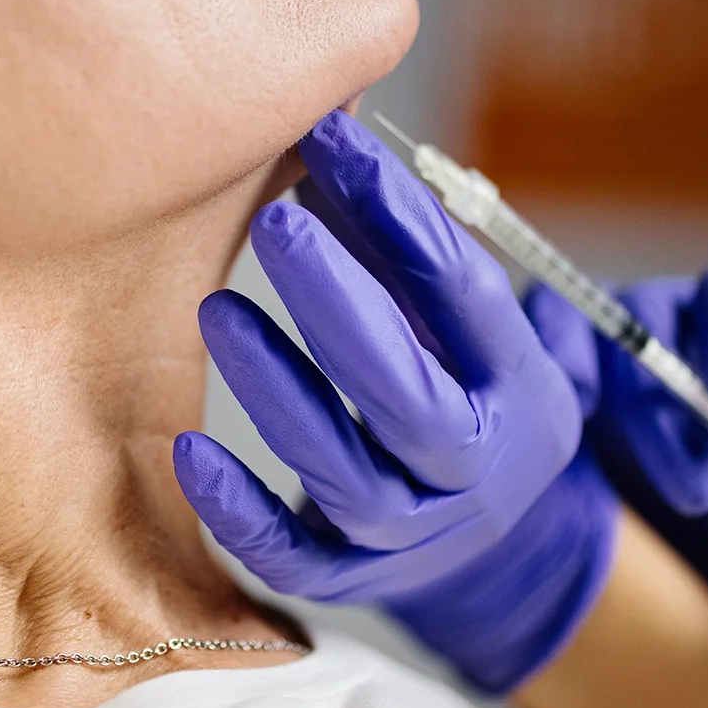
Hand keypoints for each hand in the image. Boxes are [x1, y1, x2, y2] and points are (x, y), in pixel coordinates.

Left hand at [174, 110, 617, 692]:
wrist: (490, 545)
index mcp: (518, 385)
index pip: (464, 293)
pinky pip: (292, 557)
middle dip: (342, 307)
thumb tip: (322, 126)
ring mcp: (414, 535)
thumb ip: (398, 238)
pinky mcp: (347, 581)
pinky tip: (188, 451)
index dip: (398, 213)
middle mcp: (478, 469)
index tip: (331, 136)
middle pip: (413, 398)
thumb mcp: (459, 321)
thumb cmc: (453, 388)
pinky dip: (241, 508)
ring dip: (282, 391)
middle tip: (275, 223)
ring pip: (348, 478)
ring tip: (218, 310)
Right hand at [528, 260, 707, 638]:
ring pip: (587, 329)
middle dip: (676, 397)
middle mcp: (672, 320)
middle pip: (661, 317)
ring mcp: (601, 340)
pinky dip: (532, 368)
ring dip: (596, 385)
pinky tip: (536, 430)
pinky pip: (533, 344)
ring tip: (601, 448)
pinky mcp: (549, 369)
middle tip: (703, 488)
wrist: (697, 535)